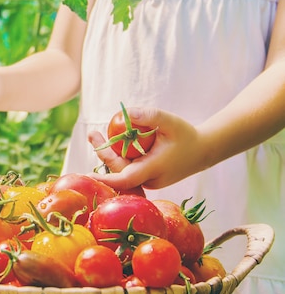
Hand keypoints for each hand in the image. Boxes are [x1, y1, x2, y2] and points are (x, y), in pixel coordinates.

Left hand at [87, 107, 208, 190]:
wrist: (204, 150)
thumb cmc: (187, 135)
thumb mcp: (170, 121)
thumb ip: (150, 116)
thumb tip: (128, 112)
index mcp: (155, 169)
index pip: (126, 179)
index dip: (107, 179)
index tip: (88, 174)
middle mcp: (150, 179)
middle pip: (119, 171)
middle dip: (103, 154)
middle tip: (92, 134)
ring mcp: (148, 181)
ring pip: (122, 170)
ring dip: (107, 154)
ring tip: (94, 135)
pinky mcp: (147, 178)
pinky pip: (128, 168)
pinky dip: (118, 156)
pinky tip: (109, 141)